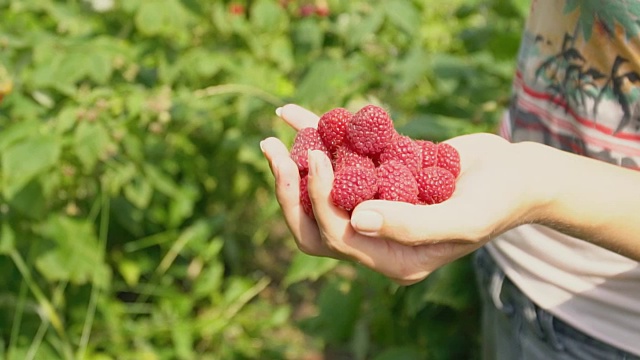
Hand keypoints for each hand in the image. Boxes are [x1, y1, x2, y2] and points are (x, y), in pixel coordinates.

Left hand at [261, 104, 546, 283]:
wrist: (517, 174)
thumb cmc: (499, 201)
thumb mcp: (464, 218)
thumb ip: (413, 226)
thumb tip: (356, 220)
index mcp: (393, 258)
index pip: (337, 238)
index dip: (318, 200)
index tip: (317, 156)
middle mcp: (378, 235)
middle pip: (316, 223)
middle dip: (289, 190)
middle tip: (271, 151)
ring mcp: (376, 206)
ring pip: (321, 194)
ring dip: (294, 165)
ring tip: (272, 137)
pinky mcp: (379, 176)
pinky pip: (342, 161)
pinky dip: (318, 138)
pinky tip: (294, 115)